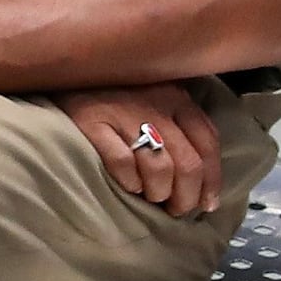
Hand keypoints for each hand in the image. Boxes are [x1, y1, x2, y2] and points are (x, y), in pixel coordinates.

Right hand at [51, 79, 227, 220]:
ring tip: (151, 198)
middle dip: (186, 196)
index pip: (208, 144)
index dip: (212, 180)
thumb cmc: (118, 91)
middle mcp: (156, 105)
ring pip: (159, 168)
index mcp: (178, 99)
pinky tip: (128, 185)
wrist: (68, 70)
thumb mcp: (158, 99)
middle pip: (187, 164)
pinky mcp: (92, 122)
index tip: (207, 204)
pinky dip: (129, 181)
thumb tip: (200, 179)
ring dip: (159, 192)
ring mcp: (124, 114)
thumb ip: (180, 127)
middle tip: (175, 209)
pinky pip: (121, 162)